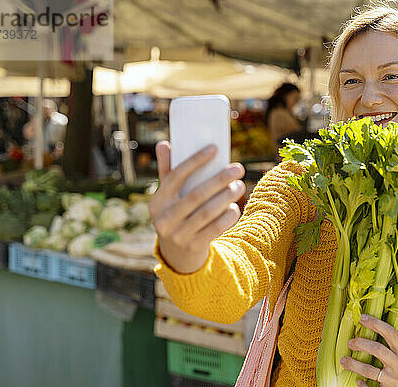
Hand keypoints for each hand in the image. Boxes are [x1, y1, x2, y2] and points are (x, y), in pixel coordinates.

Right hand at [148, 141, 244, 273]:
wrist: (177, 256)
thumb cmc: (176, 216)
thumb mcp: (168, 198)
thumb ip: (167, 172)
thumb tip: (164, 143)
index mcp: (157, 202)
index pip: (175, 176)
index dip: (195, 161)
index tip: (214, 148)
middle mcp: (164, 219)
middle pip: (196, 194)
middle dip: (220, 179)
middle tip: (238, 168)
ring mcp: (178, 235)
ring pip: (208, 212)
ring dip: (227, 196)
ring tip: (240, 186)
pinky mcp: (194, 247)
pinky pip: (215, 228)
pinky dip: (228, 216)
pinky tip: (236, 207)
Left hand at [340, 314, 397, 386]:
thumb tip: (380, 322)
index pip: (390, 333)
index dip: (375, 323)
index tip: (362, 318)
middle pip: (377, 350)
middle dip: (361, 344)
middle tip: (350, 342)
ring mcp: (393, 379)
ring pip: (370, 371)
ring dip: (354, 365)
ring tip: (343, 360)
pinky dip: (364, 386)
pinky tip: (358, 381)